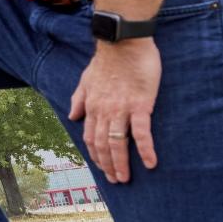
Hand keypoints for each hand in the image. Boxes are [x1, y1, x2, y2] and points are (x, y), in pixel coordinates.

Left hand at [68, 38, 160, 182]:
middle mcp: (103, 111)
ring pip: (117, 143)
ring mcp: (121, 109)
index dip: (96, 155)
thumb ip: (78, 99)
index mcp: (92, 106)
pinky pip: (141, 132)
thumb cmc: (107, 59)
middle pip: (102, 145)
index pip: (91, 138)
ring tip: (125, 178)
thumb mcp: (85, 79)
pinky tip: (150, 162)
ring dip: (121, 163)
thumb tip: (72, 116)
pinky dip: (145, 149)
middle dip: (107, 165)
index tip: (102, 168)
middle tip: (116, 180)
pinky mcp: (140, 104)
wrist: (122, 41)